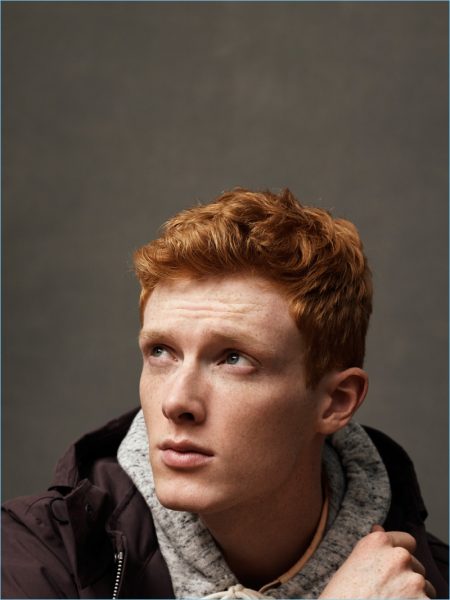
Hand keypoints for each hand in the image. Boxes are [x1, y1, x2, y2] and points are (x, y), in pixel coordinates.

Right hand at [319, 525, 435, 598]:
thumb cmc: (341, 595)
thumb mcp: (354, 564)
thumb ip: (373, 548)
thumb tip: (379, 527)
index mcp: (378, 542)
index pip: (407, 541)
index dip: (402, 555)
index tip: (397, 567)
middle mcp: (398, 556)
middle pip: (416, 566)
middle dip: (407, 578)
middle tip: (387, 592)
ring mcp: (413, 580)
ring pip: (425, 587)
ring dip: (414, 595)